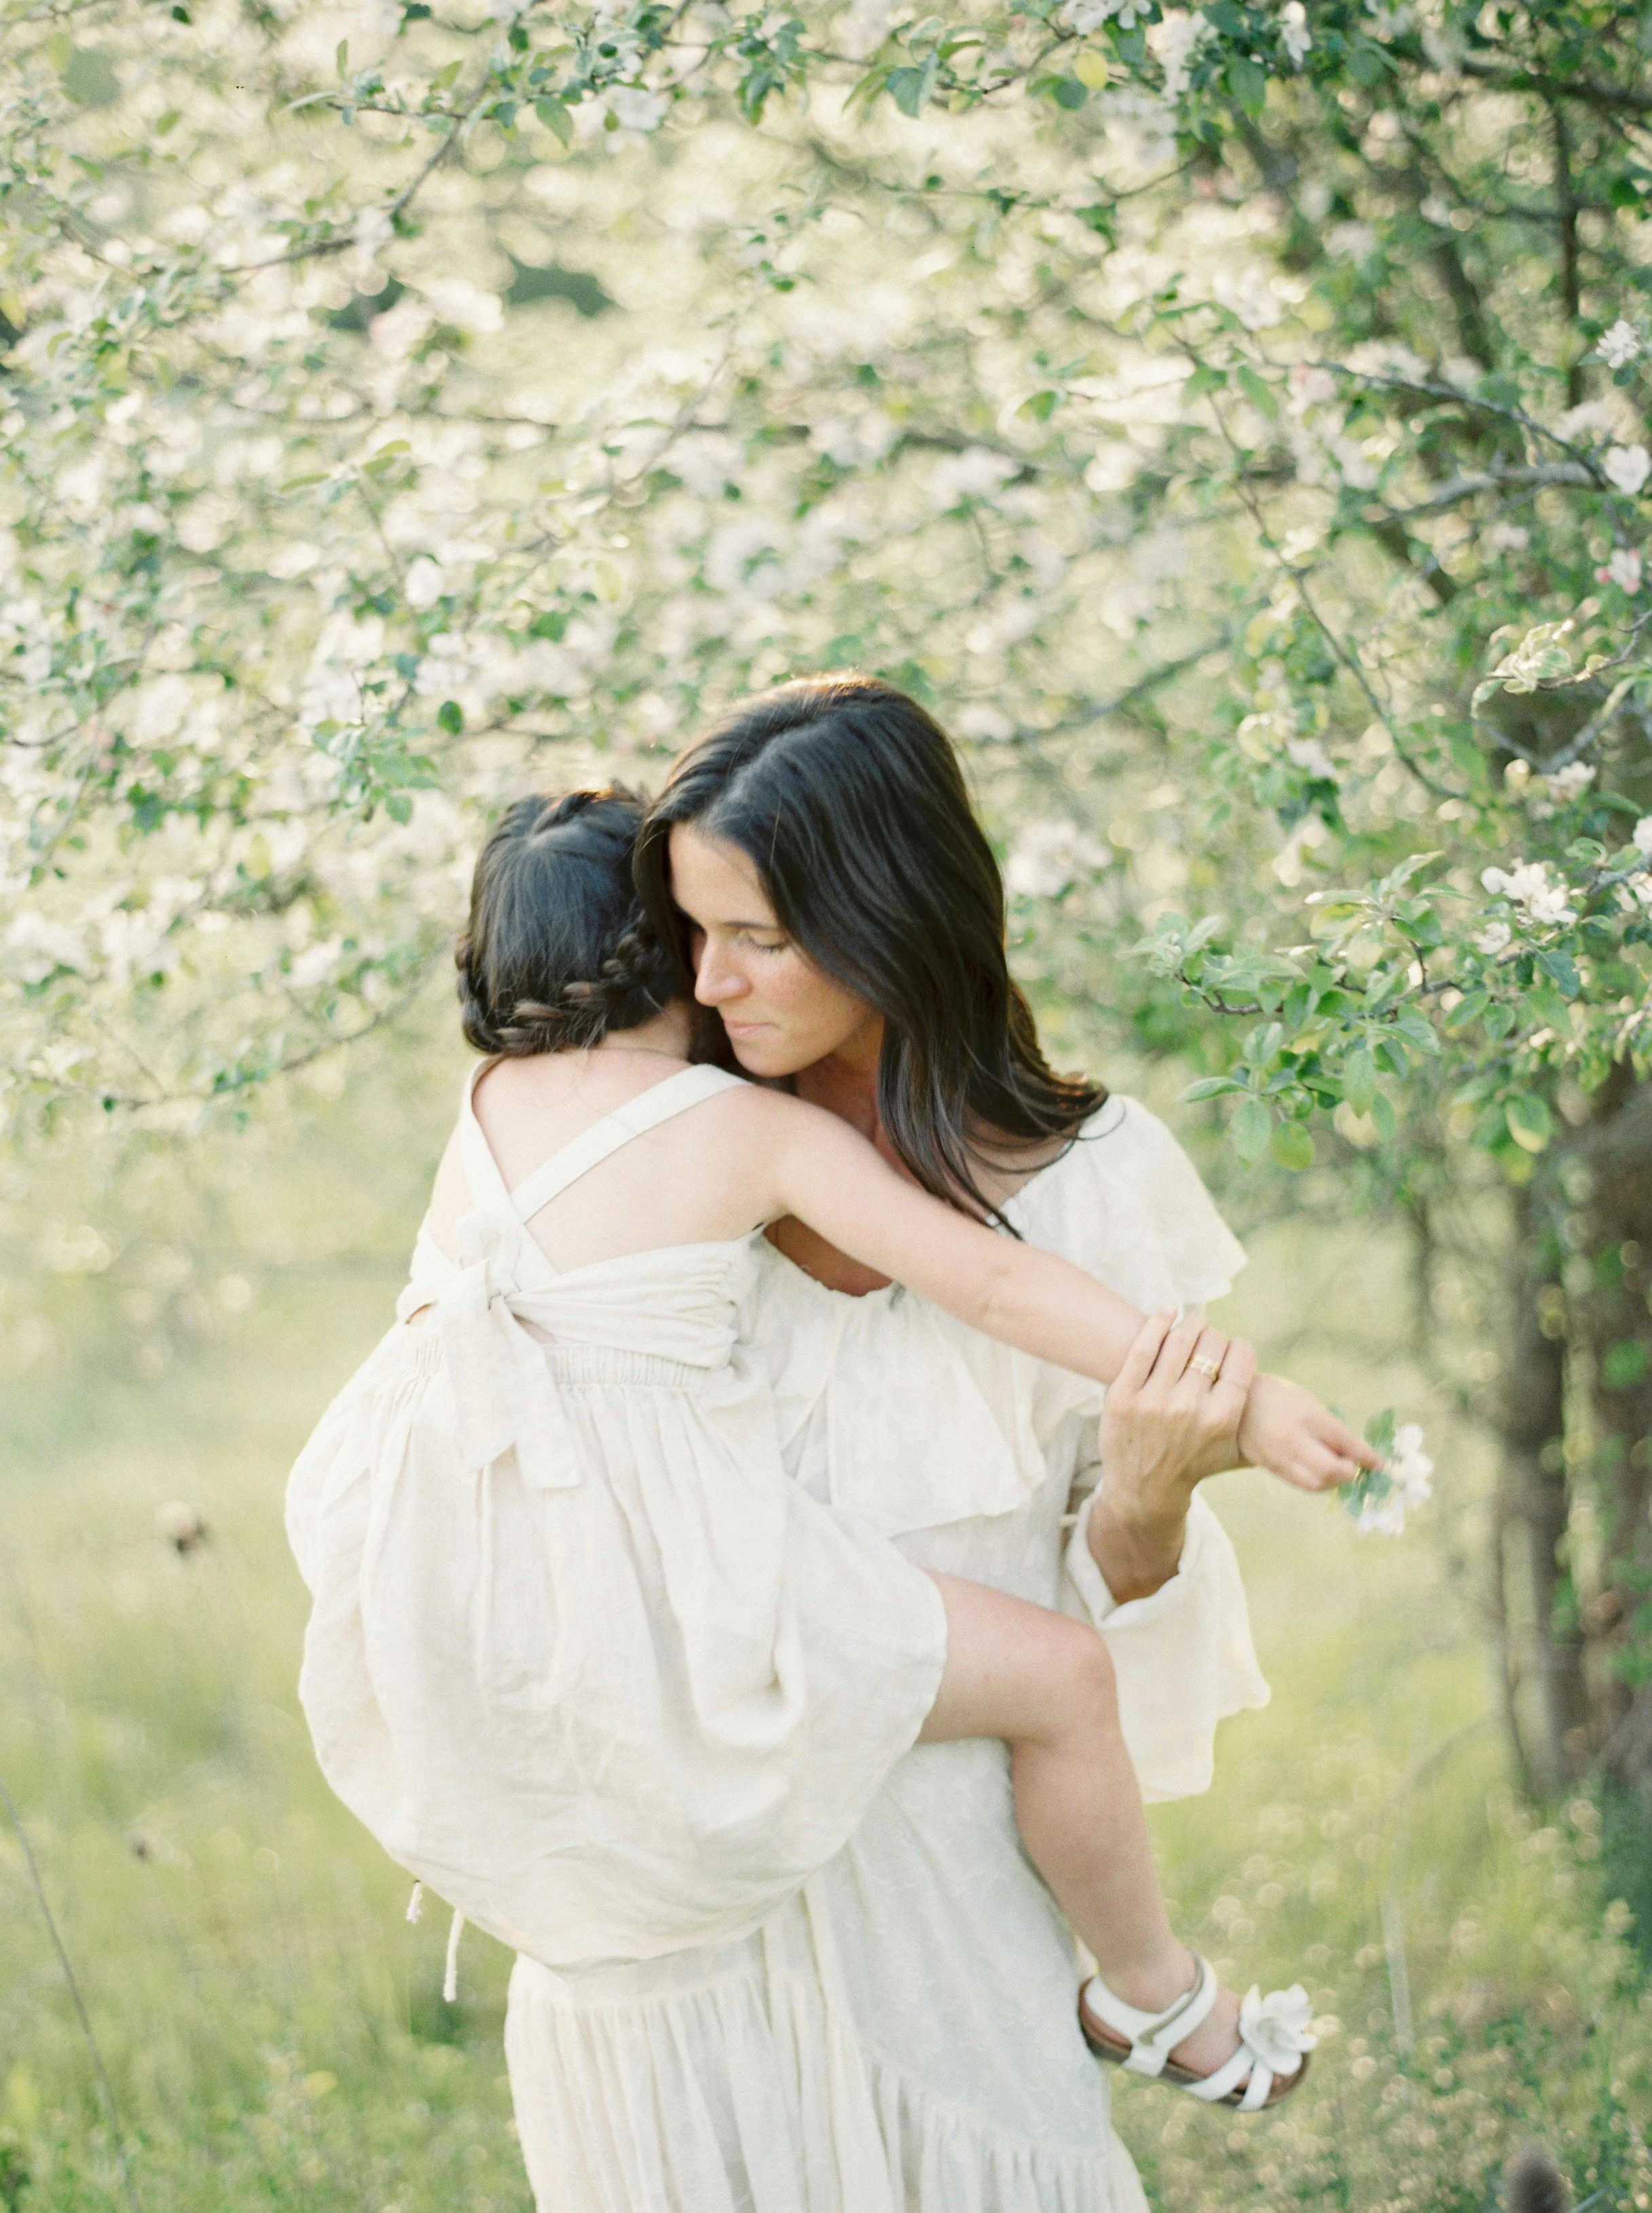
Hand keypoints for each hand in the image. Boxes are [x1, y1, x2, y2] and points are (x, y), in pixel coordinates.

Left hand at [1098, 1308, 1258, 1502]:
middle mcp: (1189, 1408)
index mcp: (1223, 1418)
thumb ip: (1254, 1415)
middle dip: (1213, 1338)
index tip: (1233, 1349)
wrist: (1145, 1490)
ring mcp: (1153, 1401)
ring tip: (1191, 1324)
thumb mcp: (1234, 1447)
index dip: (1239, 1347)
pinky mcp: (1122, 1396)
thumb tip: (1294, 1391)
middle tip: (1209, 1341)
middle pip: (1210, 1345)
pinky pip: (1142, 1347)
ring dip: (1189, 1325)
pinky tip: (1167, 1313)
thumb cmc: (1196, 1463)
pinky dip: (1158, 1323)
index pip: (1240, 1358)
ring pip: (1178, 1341)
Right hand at [1235, 1373, 1383, 1492]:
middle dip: (1350, 1472)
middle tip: (1354, 1466)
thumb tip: (1354, 1453)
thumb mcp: (1309, 1403)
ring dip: (1335, 1481)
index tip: (1379, 1464)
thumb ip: (1330, 1428)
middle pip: (1332, 1470)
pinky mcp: (1272, 1468)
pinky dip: (1318, 1482)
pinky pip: (1302, 1484)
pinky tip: (1321, 1474)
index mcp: (1308, 1416)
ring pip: (1318, 1483)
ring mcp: (1282, 1457)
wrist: (1238, 1404)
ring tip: (1337, 1470)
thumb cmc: (1280, 1398)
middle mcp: (1295, 1439)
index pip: (1345, 1442)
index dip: (1366, 1456)